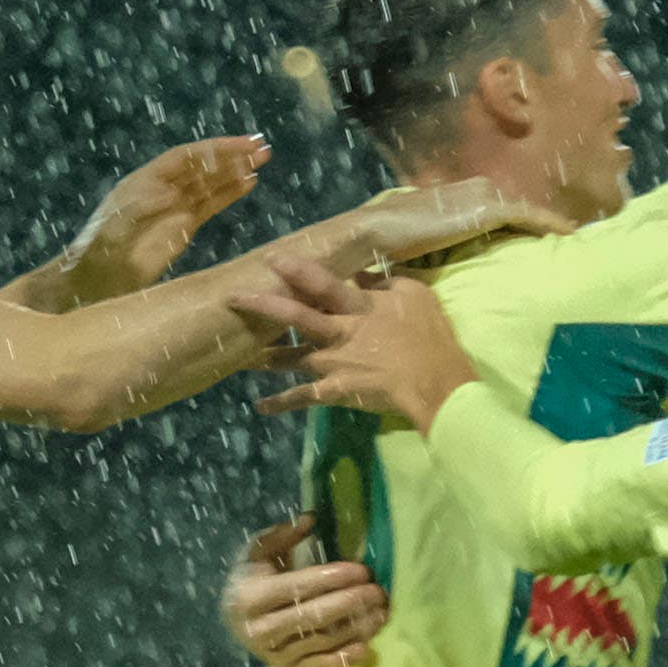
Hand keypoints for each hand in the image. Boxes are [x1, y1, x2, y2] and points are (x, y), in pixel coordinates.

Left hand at [43, 136, 268, 303]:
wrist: (99, 278)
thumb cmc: (101, 251)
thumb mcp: (116, 227)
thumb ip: (141, 208)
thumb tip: (170, 194)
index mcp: (145, 180)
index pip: (185, 158)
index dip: (213, 150)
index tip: (241, 145)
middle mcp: (162, 187)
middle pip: (201, 165)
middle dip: (230, 155)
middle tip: (261, 148)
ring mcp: (174, 206)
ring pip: (209, 182)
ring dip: (234, 170)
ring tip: (261, 160)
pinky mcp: (182, 225)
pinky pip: (210, 204)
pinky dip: (230, 193)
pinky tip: (249, 184)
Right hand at [223, 514, 388, 666]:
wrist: (233, 619)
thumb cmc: (251, 579)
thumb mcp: (258, 552)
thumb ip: (282, 536)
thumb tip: (311, 518)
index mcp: (250, 597)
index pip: (298, 587)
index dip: (332, 578)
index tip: (362, 571)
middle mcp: (259, 630)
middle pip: (314, 616)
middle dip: (351, 603)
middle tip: (379, 592)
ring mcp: (273, 654)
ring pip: (321, 641)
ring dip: (356, 629)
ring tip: (381, 614)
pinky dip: (342, 660)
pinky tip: (365, 648)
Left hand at [236, 254, 479, 430]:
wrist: (435, 383)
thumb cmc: (430, 336)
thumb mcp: (415, 294)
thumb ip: (385, 281)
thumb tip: (360, 272)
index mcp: (358, 306)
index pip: (322, 283)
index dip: (296, 270)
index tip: (272, 259)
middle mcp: (339, 332)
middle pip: (295, 316)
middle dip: (263, 305)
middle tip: (233, 298)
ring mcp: (334, 364)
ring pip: (291, 358)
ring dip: (263, 356)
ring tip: (239, 354)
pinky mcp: (335, 391)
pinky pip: (303, 398)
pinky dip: (281, 403)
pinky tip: (259, 407)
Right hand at [323, 177, 574, 272]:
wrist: (376, 231)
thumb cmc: (390, 241)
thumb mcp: (420, 240)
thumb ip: (438, 242)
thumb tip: (437, 258)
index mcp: (461, 193)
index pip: (501, 206)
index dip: (523, 219)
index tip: (543, 233)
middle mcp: (477, 188)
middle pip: (519, 206)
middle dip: (542, 220)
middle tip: (570, 235)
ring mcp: (484, 196)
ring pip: (528, 210)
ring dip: (551, 224)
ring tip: (576, 236)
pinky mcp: (488, 210)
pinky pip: (530, 217)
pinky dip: (551, 225)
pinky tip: (570, 236)